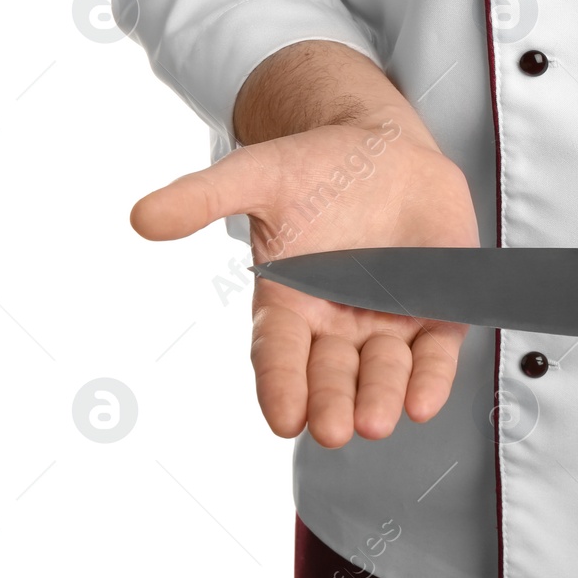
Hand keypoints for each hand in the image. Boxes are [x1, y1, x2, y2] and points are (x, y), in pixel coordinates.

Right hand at [130, 42, 478, 446]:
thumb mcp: (256, 176)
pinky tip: (425, 403)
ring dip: (383, 396)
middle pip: (333, 373)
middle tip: (333, 430)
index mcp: (290, 302)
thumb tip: (142, 217)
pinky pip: (435, 351)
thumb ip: (204, 196)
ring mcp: (389, 319)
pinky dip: (432, 378)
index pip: (279, 353)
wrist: (381, 147)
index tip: (283, 419)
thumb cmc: (312, 168)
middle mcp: (338, 322)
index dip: (281, 385)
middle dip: (333, 401)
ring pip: (385, 369)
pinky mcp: (436, 308)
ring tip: (376, 422)